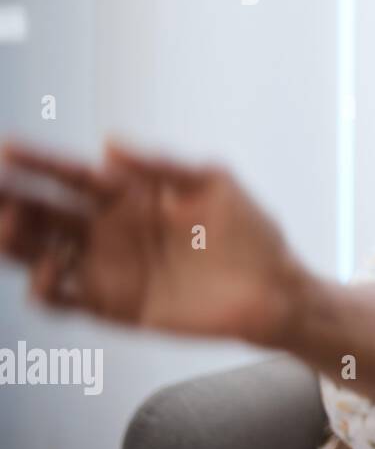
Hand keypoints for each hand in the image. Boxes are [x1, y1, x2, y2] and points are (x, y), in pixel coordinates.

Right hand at [0, 137, 309, 347]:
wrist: (274, 289)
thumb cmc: (249, 232)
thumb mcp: (213, 184)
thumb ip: (162, 165)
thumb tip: (108, 143)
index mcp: (130, 195)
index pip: (72, 174)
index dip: (39, 161)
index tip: (8, 148)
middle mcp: (110, 229)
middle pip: (45, 212)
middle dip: (11, 200)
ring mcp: (108, 268)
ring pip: (43, 252)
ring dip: (16, 242)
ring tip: (4, 227)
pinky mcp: (114, 306)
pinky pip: (64, 298)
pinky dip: (46, 287)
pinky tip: (46, 272)